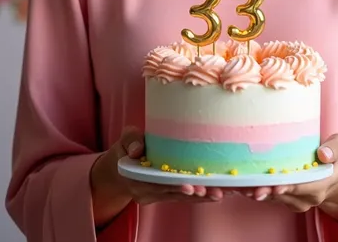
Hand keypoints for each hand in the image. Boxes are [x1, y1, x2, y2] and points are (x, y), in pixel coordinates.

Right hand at [90, 126, 223, 227]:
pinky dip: (200, 196)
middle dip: (192, 193)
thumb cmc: (125, 149)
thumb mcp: (125, 140)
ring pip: (181, 198)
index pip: (156, 184)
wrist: (120, 167)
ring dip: (200, 197)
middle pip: (172, 194)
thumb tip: (137, 150)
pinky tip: (215, 194)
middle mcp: (147, 192)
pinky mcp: (166, 194)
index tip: (189, 186)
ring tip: (218, 194)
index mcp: (135, 179)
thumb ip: (131, 141)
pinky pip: (184, 197)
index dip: (172, 186)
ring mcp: (157, 195)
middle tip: (209, 191)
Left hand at [246, 134, 337, 223]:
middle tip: (249, 188)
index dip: (289, 185)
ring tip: (240, 186)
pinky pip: (269, 197)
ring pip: (274, 198)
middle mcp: (308, 197)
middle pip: (285, 195)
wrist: (335, 175)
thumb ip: (336, 147)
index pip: (304, 186)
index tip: (275, 185)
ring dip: (257, 192)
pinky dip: (255, 191)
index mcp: (323, 183)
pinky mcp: (285, 199)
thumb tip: (324, 154)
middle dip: (267, 191)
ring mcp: (296, 201)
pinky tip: (240, 185)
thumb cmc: (336, 156)